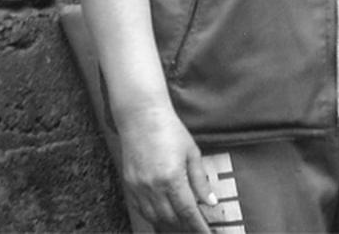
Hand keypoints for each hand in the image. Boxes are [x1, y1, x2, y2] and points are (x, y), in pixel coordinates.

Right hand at [117, 107, 217, 231]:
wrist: (142, 116)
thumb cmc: (169, 130)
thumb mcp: (192, 153)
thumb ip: (200, 180)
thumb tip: (210, 201)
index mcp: (172, 178)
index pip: (188, 211)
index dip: (198, 226)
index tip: (206, 233)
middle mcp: (153, 186)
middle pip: (171, 218)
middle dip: (185, 226)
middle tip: (196, 226)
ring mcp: (138, 186)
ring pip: (155, 217)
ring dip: (170, 222)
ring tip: (181, 222)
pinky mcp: (129, 184)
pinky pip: (141, 208)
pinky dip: (153, 215)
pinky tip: (162, 213)